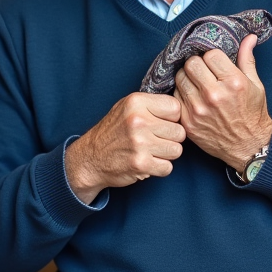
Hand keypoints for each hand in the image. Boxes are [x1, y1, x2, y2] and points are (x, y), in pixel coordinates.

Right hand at [65, 93, 184, 203]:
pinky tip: (148, 162)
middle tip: (155, 140)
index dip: (171, 118)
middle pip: (179, 131)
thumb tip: (181, 105)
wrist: (90, 158)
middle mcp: (138, 120)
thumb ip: (152, 104)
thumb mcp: (127, 107)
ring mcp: (140, 143)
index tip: (160, 123)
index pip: (175, 108)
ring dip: (166, 154)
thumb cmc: (113, 132)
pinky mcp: (141, 163)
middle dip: (170, 138)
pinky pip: (168, 167)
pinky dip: (160, 168)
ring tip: (151, 151)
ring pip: (177, 150)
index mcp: (136, 102)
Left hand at [172, 34, 271, 171]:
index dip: (212, 58)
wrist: (248, 146)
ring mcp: (198, 109)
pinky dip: (182, 95)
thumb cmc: (253, 114)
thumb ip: (247, 59)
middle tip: (204, 72)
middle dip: (197, 65)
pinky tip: (193, 98)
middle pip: (192, 64)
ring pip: (180, 78)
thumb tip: (248, 37)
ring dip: (188, 78)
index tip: (216, 64)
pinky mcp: (188, 121)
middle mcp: (214, 95)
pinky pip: (176, 96)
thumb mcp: (255, 85)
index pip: (210, 54)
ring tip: (197, 84)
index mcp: (233, 83)